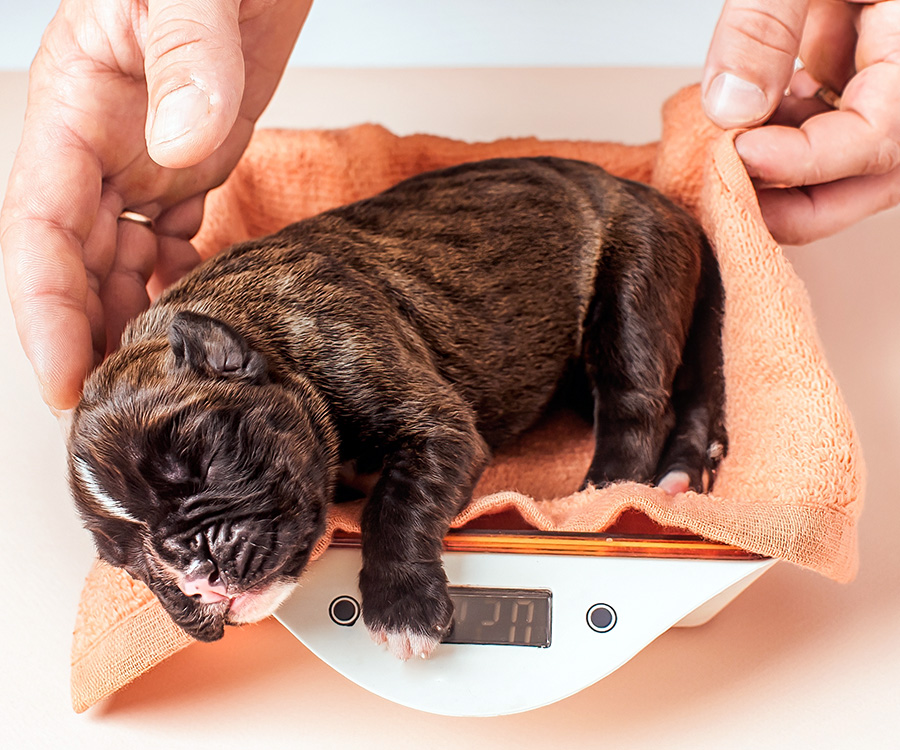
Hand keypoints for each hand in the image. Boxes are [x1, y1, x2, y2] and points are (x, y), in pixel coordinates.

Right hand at [0, 0, 310, 411]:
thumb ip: (187, 58)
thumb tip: (181, 147)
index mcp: (71, 110)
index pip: (41, 232)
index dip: (46, 314)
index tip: (63, 382)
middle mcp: (98, 148)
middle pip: (76, 265)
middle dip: (89, 339)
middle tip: (120, 413)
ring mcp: (143, 160)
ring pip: (120, 262)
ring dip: (130, 321)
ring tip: (157, 382)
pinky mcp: (190, 163)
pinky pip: (170, 240)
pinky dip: (178, 283)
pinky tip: (197, 316)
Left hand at [702, 0, 899, 244]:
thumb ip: (768, 23)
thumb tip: (729, 106)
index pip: (880, 139)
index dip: (806, 160)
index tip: (739, 154)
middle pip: (873, 176)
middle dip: (796, 199)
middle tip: (726, 192)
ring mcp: (891, 77)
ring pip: (848, 162)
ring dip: (781, 167)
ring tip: (722, 150)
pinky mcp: (863, 70)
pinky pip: (826, 122)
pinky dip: (779, 131)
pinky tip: (740, 118)